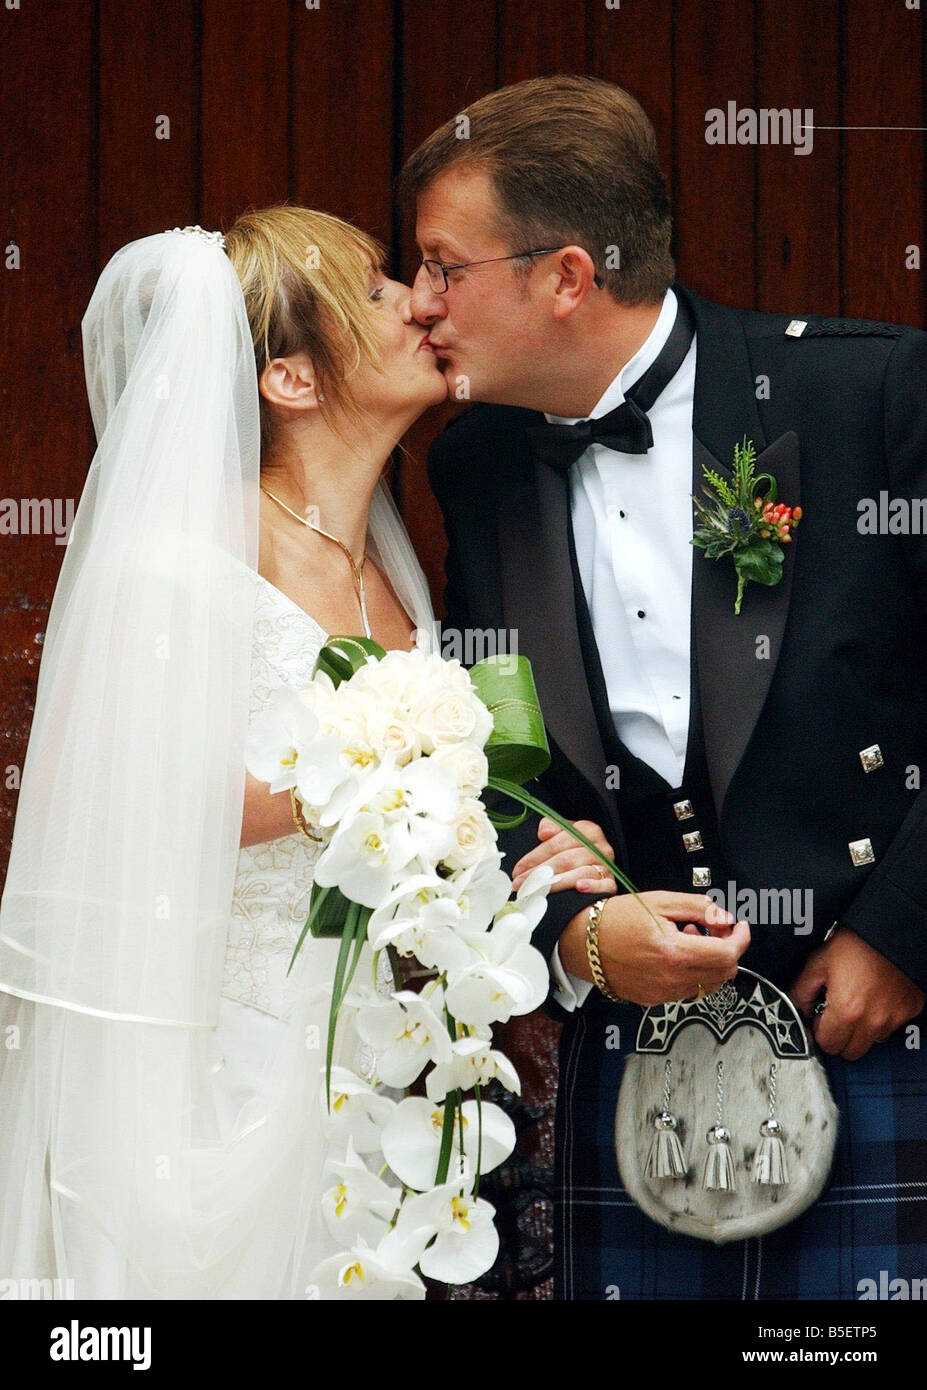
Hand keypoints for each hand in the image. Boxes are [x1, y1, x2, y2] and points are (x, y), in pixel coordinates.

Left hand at [511, 816, 617, 894]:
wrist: (596, 865)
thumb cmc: (576, 850)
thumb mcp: (564, 834)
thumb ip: (552, 827)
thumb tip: (544, 832)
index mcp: (588, 830)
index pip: (556, 843)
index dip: (535, 857)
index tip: (519, 869)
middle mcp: (600, 847)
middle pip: (566, 859)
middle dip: (540, 873)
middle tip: (521, 884)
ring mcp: (607, 866)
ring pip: (581, 873)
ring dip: (557, 883)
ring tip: (539, 891)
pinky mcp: (611, 884)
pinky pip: (604, 886)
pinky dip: (592, 887)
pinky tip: (579, 888)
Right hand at [558, 890, 750, 1004]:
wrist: (582, 943)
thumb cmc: (616, 919)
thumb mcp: (660, 901)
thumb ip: (699, 908)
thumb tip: (726, 918)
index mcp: (675, 952)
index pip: (727, 954)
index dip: (741, 938)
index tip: (739, 926)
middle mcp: (672, 979)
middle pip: (724, 972)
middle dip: (728, 948)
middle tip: (714, 927)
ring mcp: (664, 994)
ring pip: (708, 984)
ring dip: (710, 960)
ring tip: (688, 936)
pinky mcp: (655, 1000)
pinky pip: (687, 989)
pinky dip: (692, 971)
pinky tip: (675, 952)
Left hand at [789, 927, 925, 1059]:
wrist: (890, 931)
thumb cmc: (856, 943)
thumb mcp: (819, 962)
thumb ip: (803, 990)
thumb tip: (797, 1007)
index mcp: (847, 1011)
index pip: (829, 1045)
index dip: (820, 1032)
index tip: (820, 1018)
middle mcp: (873, 1021)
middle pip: (851, 1051)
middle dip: (839, 1037)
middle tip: (836, 1014)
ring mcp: (894, 1019)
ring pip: (872, 1041)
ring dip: (862, 1029)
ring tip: (857, 1002)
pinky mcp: (909, 1011)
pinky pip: (891, 1027)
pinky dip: (881, 1018)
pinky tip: (875, 997)